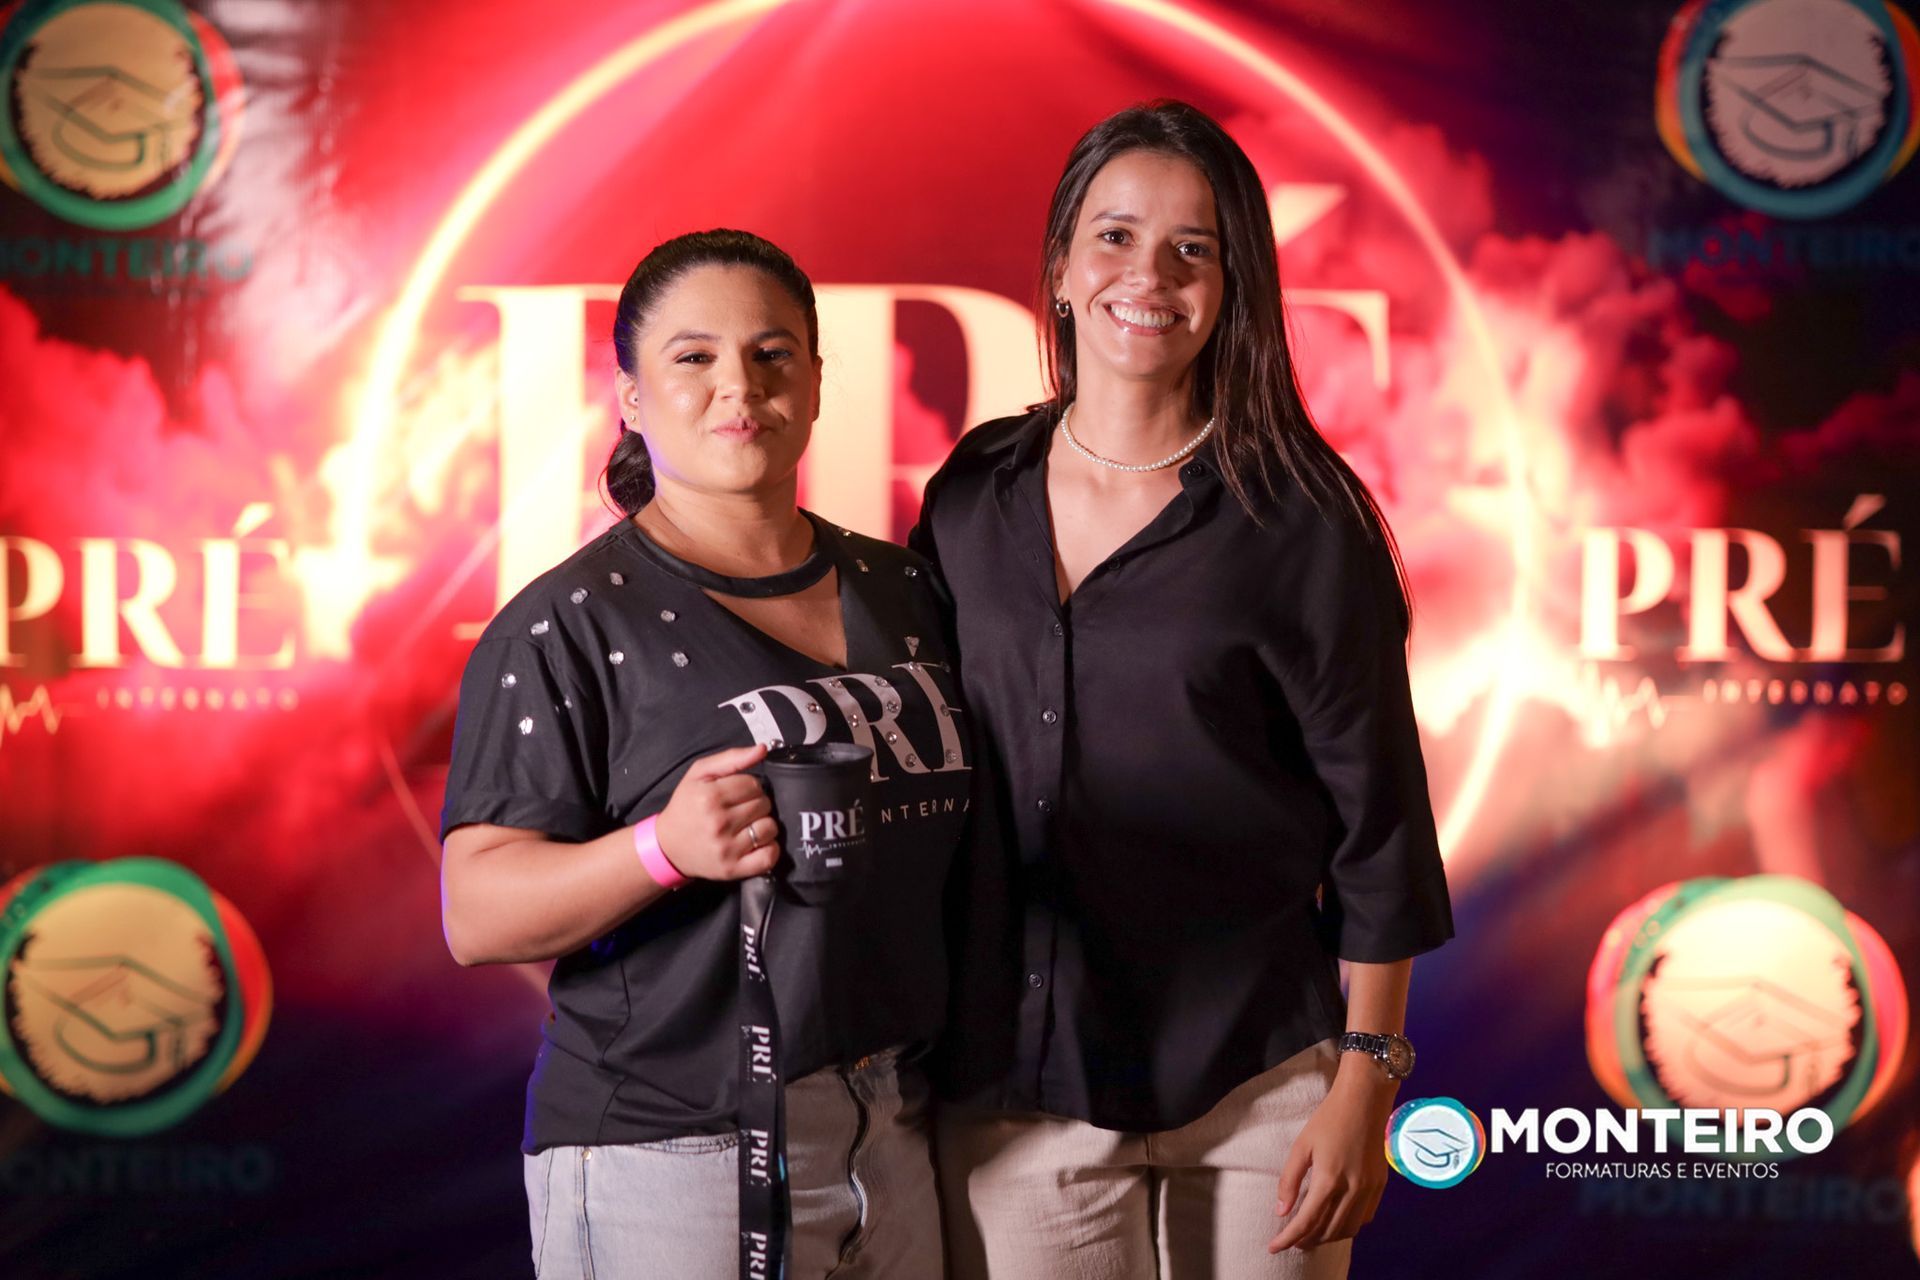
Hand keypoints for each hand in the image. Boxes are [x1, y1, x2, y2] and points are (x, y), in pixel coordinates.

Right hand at [653, 744, 778, 880]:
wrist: (668, 846)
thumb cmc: (686, 807)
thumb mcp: (699, 775)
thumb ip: (731, 758)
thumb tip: (762, 749)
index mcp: (710, 797)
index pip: (754, 784)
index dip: (749, 786)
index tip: (737, 794)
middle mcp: (718, 822)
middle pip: (764, 805)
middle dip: (756, 804)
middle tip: (739, 810)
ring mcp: (726, 848)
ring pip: (770, 828)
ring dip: (764, 826)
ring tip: (746, 826)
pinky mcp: (733, 869)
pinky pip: (769, 856)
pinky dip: (769, 849)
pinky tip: (756, 844)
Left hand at [1267, 1059, 1396, 1253]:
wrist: (1365, 1101)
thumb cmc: (1328, 1119)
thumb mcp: (1301, 1146)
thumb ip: (1289, 1180)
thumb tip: (1282, 1211)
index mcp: (1329, 1179)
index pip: (1306, 1221)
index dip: (1288, 1238)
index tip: (1274, 1247)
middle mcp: (1352, 1189)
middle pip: (1328, 1231)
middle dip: (1308, 1241)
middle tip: (1292, 1240)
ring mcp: (1369, 1189)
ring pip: (1348, 1229)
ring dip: (1328, 1237)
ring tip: (1312, 1234)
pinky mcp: (1380, 1186)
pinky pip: (1364, 1218)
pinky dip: (1348, 1226)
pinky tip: (1336, 1220)